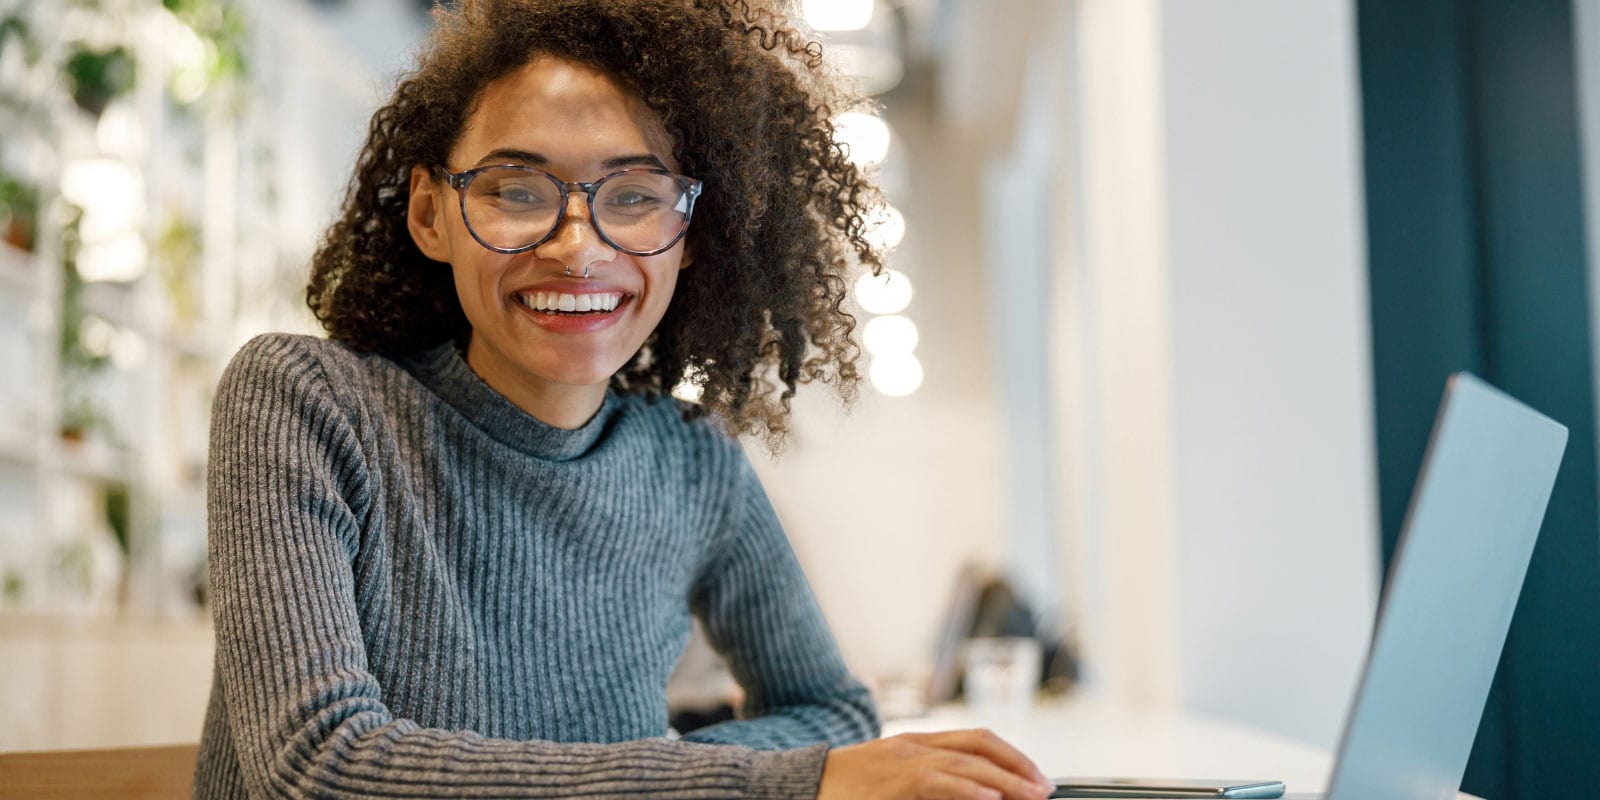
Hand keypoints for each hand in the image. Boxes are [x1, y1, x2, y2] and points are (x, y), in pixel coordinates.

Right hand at [817, 729, 1055, 799]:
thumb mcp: (890, 782)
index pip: (975, 739)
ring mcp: (901, 761)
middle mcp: (912, 746)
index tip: (1035, 777)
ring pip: (965, 761)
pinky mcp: (891, 781)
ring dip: (1005, 780)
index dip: (1011, 756)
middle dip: (1017, 766)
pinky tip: (990, 797)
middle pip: (978, 745)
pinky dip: (967, 788)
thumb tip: (972, 796)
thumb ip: (927, 784)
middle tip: (1045, 788)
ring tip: (1032, 794)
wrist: (798, 787)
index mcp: (915, 744)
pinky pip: (936, 781)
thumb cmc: (843, 793)